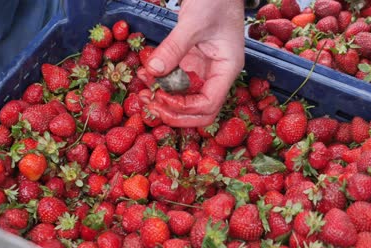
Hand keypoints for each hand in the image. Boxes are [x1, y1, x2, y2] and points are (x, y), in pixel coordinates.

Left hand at [138, 0, 244, 126]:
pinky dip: (160, 84)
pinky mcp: (190, 64)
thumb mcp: (193, 22)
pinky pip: (175, 83)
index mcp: (226, 70)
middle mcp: (216, 76)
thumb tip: (154, 71)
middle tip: (151, 105)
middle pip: (199, 112)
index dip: (185, 108)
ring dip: (164, 101)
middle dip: (174, 114)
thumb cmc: (215, 0)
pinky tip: (145, 76)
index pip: (209, 104)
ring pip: (185, 100)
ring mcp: (203, 71)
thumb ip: (174, 47)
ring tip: (143, 92)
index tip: (162, 97)